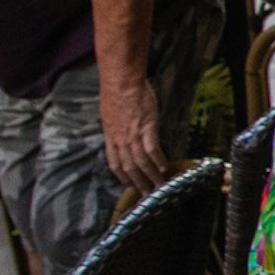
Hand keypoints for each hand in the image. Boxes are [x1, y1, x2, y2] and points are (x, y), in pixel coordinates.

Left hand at [100, 74, 171, 195]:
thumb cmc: (117, 91)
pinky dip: (157, 160)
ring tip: (159, 185)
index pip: (114, 162)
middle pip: (128, 167)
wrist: (121, 80)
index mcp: (110, 136)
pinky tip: (164, 167)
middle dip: (138, 182)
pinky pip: (152, 149)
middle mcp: (120, 139)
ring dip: (150, 176)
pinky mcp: (146, 127)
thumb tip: (123, 130)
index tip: (129, 185)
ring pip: (140, 162)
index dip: (121, 176)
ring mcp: (132, 134)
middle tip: (147, 194)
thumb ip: (117, 125)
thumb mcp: (112, 113)